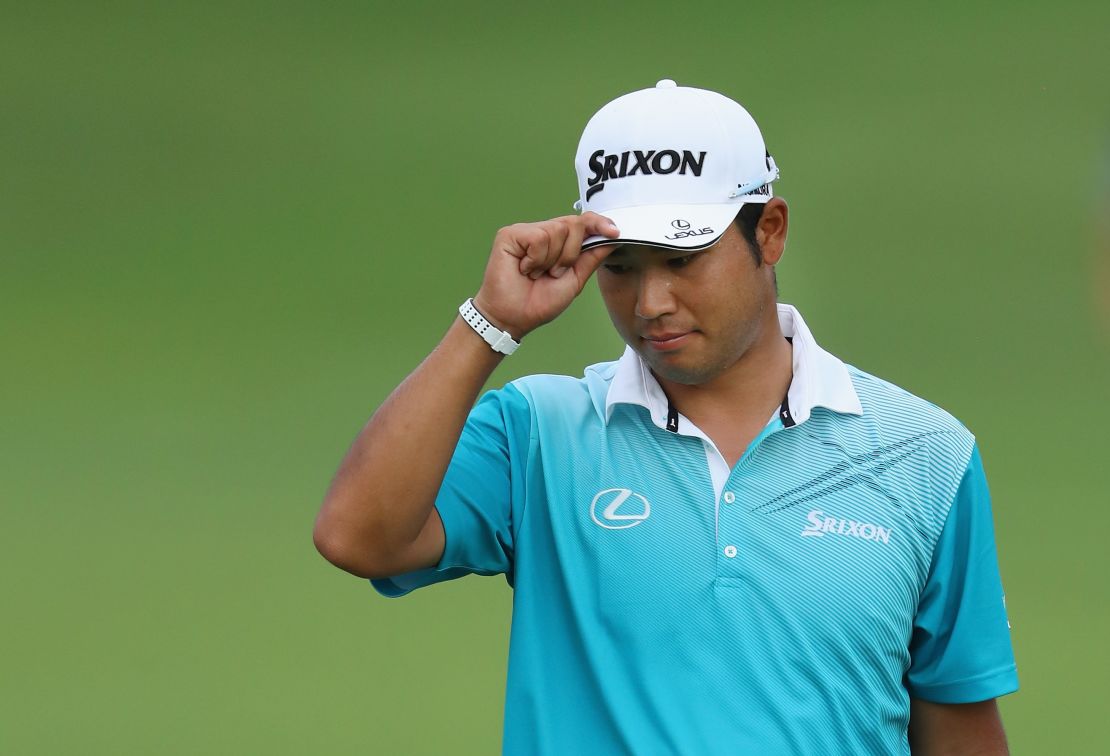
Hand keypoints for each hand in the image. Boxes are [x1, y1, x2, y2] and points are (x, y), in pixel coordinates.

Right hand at [473, 212, 619, 339]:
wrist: (513, 318)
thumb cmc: (538, 303)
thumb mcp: (574, 280)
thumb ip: (592, 258)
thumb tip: (612, 239)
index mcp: (558, 243)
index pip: (583, 222)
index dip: (598, 223)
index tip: (614, 231)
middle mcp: (543, 233)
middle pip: (574, 224)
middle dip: (571, 254)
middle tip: (554, 273)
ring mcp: (526, 232)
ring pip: (557, 230)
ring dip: (551, 260)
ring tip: (536, 273)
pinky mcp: (510, 234)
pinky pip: (538, 237)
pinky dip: (536, 259)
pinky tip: (524, 268)